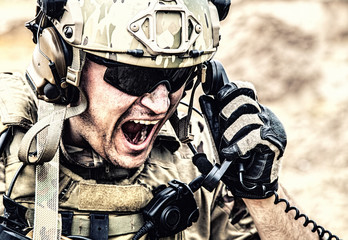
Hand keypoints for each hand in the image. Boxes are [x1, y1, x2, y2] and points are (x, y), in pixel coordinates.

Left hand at [199, 81, 286, 198]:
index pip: (245, 90)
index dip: (232, 90)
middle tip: (222, 127)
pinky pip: (253, 136)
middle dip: (227, 112)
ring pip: (246, 119)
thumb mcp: (222, 138)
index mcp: (252, 111)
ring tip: (226, 146)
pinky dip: (238, 145)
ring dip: (230, 133)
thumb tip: (204, 101)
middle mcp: (263, 115)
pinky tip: (230, 153)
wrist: (253, 185)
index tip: (219, 97)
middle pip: (243, 100)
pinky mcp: (274, 141)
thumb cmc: (237, 160)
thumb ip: (214, 122)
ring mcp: (271, 127)